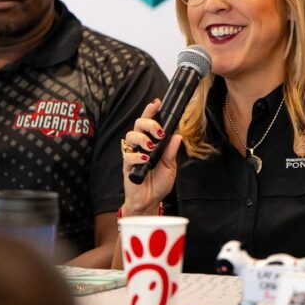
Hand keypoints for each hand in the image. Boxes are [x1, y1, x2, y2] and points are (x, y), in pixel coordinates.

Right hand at [121, 98, 180, 215]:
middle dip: (149, 123)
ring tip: (152, 147)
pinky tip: (146, 159)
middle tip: (159, 133)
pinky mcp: (127, 166)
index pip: (148, 123)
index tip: (157, 102)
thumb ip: (171, 151)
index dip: (150, 111)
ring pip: (130, 136)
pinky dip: (137, 156)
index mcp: (150, 143)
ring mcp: (132, 154)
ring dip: (142, 138)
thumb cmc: (158, 183)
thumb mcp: (170, 166)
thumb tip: (177, 135)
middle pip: (137, 125)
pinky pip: (128, 155)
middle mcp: (140, 146)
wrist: (150, 201)